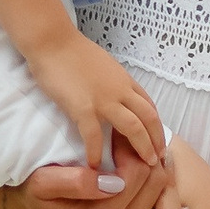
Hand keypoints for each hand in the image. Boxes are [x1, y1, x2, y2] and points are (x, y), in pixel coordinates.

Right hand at [26, 30, 165, 181]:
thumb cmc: (71, 52)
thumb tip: (114, 94)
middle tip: (158, 159)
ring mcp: (104, 99)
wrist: (52, 42)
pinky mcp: (83, 108)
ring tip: (143, 166)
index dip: (156, 125)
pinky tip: (95, 166)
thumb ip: (112, 82)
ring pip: (133, 127)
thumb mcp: (103, 65)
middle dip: (156, 140)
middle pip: (148, 118)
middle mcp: (120, 90)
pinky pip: (94, 136)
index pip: (149, 105)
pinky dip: (96, 152)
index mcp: (124, 80)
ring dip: (141, 148)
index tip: (157, 140)